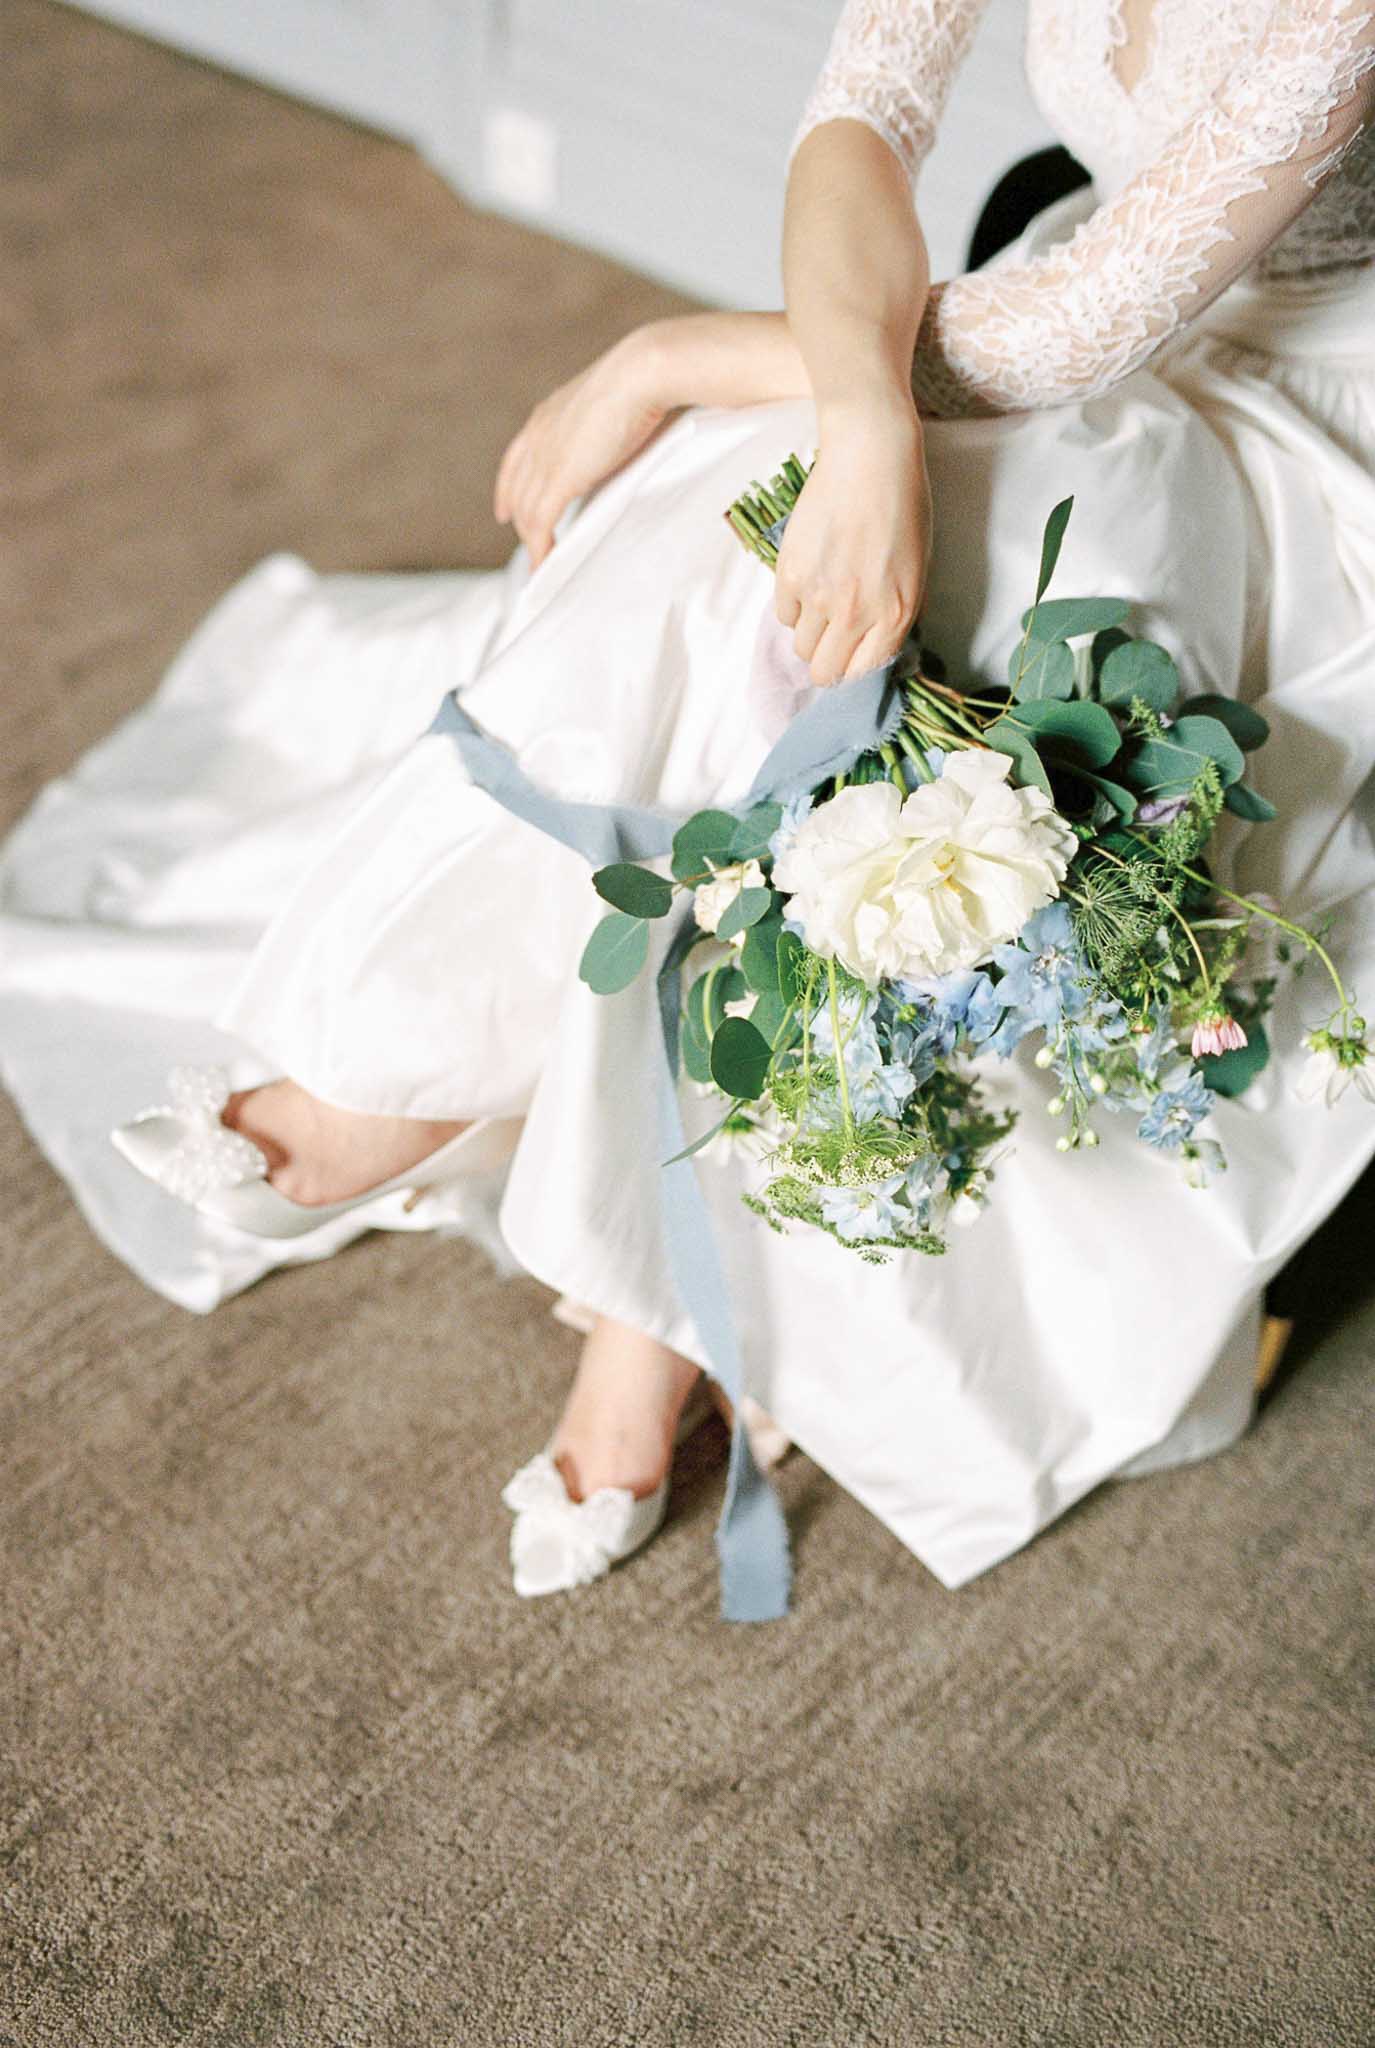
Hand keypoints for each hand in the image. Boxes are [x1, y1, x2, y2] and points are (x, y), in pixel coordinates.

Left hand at [493, 332, 673, 569]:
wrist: (642, 372)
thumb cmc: (644, 380)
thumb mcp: (613, 403)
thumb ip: (605, 425)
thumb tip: (623, 437)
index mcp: (548, 414)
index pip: (516, 459)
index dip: (507, 488)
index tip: (505, 511)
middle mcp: (539, 436)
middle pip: (517, 491)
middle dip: (521, 523)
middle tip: (530, 548)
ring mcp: (546, 457)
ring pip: (527, 511)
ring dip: (533, 543)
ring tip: (543, 564)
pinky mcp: (560, 478)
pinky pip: (541, 524)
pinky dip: (541, 549)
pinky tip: (545, 564)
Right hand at [774, 399, 931, 686]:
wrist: (871, 456)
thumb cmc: (902, 507)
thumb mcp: (917, 570)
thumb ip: (896, 614)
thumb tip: (873, 646)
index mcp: (896, 615)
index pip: (862, 675)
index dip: (853, 670)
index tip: (850, 658)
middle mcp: (857, 613)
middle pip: (825, 673)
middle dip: (827, 661)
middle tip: (831, 639)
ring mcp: (820, 596)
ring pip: (802, 647)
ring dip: (811, 632)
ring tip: (823, 600)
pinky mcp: (791, 574)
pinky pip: (784, 614)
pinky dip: (794, 605)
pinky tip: (810, 577)